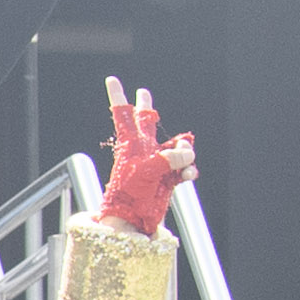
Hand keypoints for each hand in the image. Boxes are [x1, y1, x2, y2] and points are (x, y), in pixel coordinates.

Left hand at [97, 78, 196, 232]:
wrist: (133, 220)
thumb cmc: (131, 194)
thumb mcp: (149, 169)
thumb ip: (170, 156)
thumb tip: (187, 153)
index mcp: (131, 144)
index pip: (123, 115)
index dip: (118, 96)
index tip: (111, 80)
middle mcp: (143, 150)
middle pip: (146, 123)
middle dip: (146, 108)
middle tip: (144, 94)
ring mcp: (156, 163)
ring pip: (177, 147)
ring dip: (185, 154)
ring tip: (182, 167)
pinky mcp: (167, 177)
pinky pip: (184, 167)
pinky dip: (188, 171)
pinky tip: (188, 176)